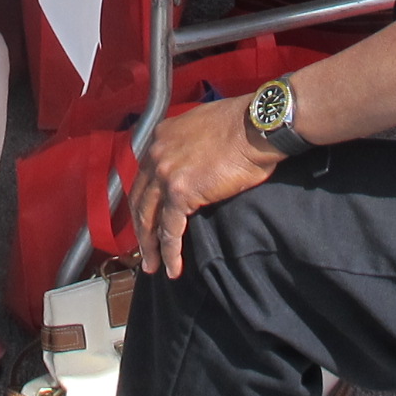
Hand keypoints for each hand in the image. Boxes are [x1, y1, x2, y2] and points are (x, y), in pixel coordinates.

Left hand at [130, 101, 281, 277]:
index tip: (145, 220)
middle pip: (140, 200)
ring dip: (150, 247)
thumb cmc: (241, 126)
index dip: (143, 202)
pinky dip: (170, 252)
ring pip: (149, 218)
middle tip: (144, 251)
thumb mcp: (202, 127)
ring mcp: (165, 173)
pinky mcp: (181, 193)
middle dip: (141, 229)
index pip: (143, 176)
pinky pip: (170, 229)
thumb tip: (193, 161)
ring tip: (154, 267)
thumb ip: (188, 144)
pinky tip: (172, 268)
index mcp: (160, 137)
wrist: (255, 127)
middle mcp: (156, 154)